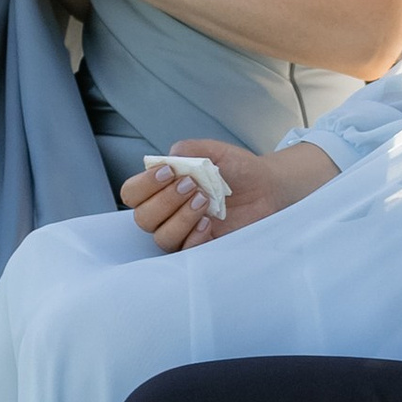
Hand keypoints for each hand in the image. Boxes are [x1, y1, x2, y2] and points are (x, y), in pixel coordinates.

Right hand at [119, 136, 337, 248]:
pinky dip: (193, 236)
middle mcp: (167, 213)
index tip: (168, 172)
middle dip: (163, 200)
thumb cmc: (239, 169)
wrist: (269, 187)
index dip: (144, 185)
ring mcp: (183, 232)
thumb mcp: (215, 151)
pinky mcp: (202, 248)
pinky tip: (209, 221)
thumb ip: (190, 149)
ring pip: (161, 237)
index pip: (132, 193)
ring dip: (179, 217)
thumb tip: (170, 157)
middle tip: (191, 185)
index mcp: (163, 188)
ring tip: (203, 200)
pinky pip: (185, 252)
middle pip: (142, 218)